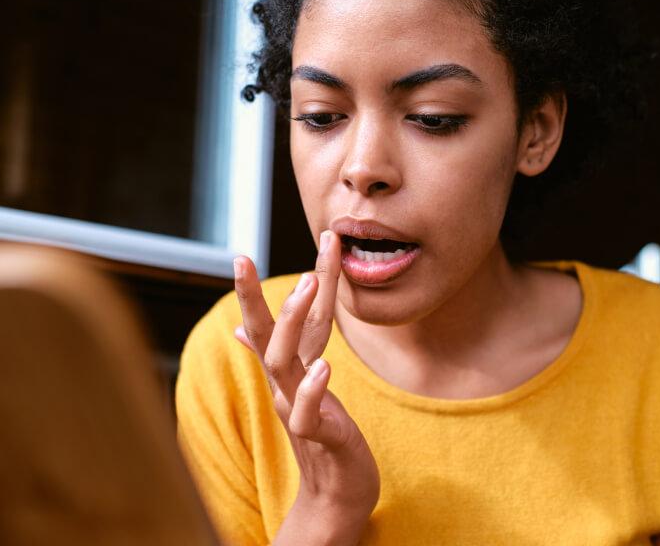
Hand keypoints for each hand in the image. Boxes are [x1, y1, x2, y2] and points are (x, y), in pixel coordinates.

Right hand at [233, 231, 379, 544]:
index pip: (274, 322)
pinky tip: (323, 367)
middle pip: (264, 336)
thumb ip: (283, 352)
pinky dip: (313, 390)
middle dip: (250, 298)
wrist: (336, 489)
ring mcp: (298, 408)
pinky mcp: (319, 436)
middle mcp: (285, 384)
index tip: (243, 253)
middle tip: (242, 260)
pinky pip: (307, 414)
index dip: (260, 290)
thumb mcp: (299, 387)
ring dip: (291, 324)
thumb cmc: (323, 432)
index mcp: (288, 370)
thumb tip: (239, 330)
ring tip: (304, 287)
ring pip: (283, 364)